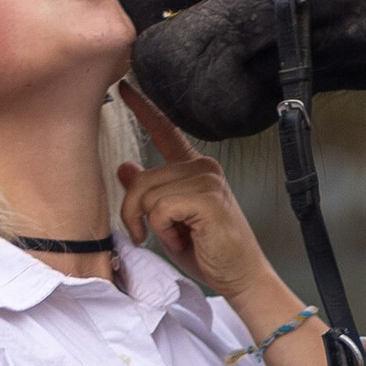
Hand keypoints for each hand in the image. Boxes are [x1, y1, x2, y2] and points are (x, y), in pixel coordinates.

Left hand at [114, 84, 279, 302]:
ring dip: (152, 224)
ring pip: (148, 194)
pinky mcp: (207, 198)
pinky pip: (160, 208)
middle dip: (134, 212)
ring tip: (177, 236)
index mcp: (194, 170)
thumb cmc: (209, 253)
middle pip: (143, 178)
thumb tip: (125, 168)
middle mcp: (202, 168)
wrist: (240, 278)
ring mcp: (207, 180)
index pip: (165, 131)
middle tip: (148, 235)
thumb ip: (147, 193)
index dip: (143, 108)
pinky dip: (164, 229)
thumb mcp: (168, 221)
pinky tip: (184, 237)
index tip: (125, 87)